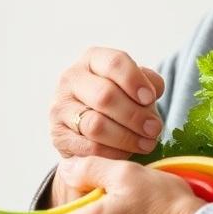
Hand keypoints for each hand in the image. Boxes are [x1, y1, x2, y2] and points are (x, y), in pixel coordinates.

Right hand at [49, 47, 165, 161]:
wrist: (88, 127)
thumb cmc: (119, 99)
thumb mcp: (132, 84)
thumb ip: (148, 82)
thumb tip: (154, 90)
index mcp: (92, 59)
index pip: (114, 63)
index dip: (135, 81)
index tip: (151, 98)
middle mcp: (71, 79)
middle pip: (105, 96)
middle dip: (135, 115)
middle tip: (154, 129)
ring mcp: (60, 107)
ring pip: (95, 125)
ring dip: (126, 137)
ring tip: (146, 144)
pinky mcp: (58, 135)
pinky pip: (89, 147)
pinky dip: (113, 153)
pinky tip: (127, 154)